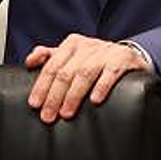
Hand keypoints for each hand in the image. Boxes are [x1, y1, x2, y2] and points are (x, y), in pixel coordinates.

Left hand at [24, 34, 147, 123]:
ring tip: (66, 113)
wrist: (130, 57)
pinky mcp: (124, 58)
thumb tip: (30, 61)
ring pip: (85, 73)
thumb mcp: (73, 56)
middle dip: (54, 96)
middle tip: (48, 115)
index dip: (42, 86)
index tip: (35, 104)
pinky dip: (102, 86)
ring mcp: (106, 51)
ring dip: (74, 95)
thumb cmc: (96, 60)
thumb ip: (50, 56)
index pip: (52, 66)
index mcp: (72, 44)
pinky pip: (111, 72)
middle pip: (66, 72)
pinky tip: (95, 101)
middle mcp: (88, 46)